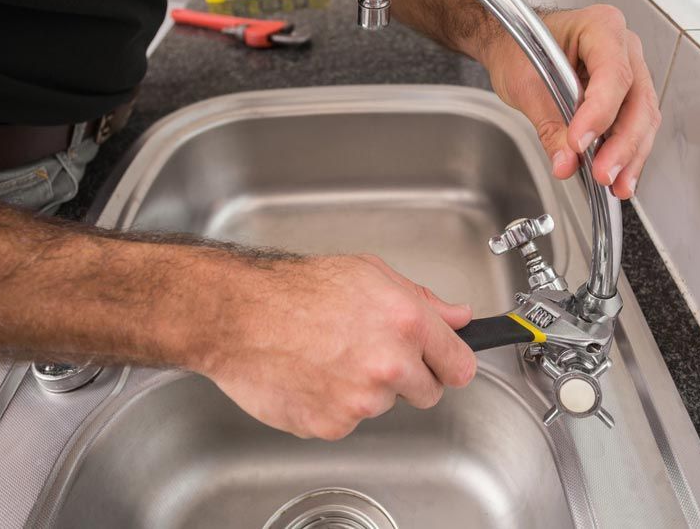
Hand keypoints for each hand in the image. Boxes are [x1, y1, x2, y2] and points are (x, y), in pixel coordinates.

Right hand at [188, 253, 476, 439]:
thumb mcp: (369, 272)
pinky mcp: (332, 425)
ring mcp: (361, 400)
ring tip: (331, 356)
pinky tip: (313, 374)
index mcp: (407, 322)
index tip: (442, 363)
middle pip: (428, 392)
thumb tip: (457, 317)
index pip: (460, 365)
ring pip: (384, 405)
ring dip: (367, 389)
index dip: (450, 363)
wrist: (239, 315)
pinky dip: (334, 405)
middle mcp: (390, 363)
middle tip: (372, 352)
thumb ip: (422, 300)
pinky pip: (348, 421)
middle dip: (408, 376)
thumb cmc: (295, 289)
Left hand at [480, 5, 659, 198]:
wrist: (514, 43)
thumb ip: (549, 124)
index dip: (599, 112)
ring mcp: (631, 71)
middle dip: (622, 144)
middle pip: (637, 100)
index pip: (612, 74)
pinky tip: (619, 178)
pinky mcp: (626, 97)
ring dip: (630, 155)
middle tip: (604, 175)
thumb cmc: (520, 47)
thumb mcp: (525, 84)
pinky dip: (626, 153)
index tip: (579, 143)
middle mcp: (625, 47)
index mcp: (601, 27)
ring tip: (615, 185)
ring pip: (643, 118)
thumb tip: (566, 162)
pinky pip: (634, 126)